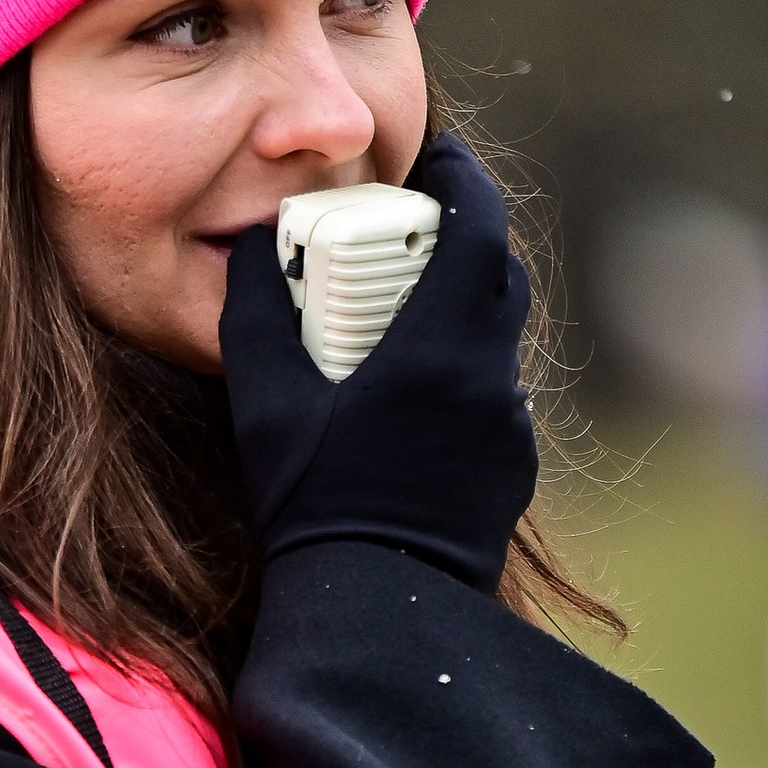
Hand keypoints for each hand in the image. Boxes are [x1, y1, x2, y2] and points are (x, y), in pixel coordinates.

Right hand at [220, 132, 538, 592]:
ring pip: (499, 333)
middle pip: (497, 269)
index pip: (477, 221)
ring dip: (460, 307)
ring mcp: (508, 422)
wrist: (379, 610)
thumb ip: (255, 308)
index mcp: (438, 342)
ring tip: (400, 319)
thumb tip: (257, 245)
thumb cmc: (314, 504)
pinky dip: (462, 372)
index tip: (431, 157)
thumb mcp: (262, 400)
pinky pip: (494, 391)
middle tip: (406, 232)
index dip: (459, 176)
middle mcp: (488, 374)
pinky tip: (410, 401)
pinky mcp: (512, 464)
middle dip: (459, 235)